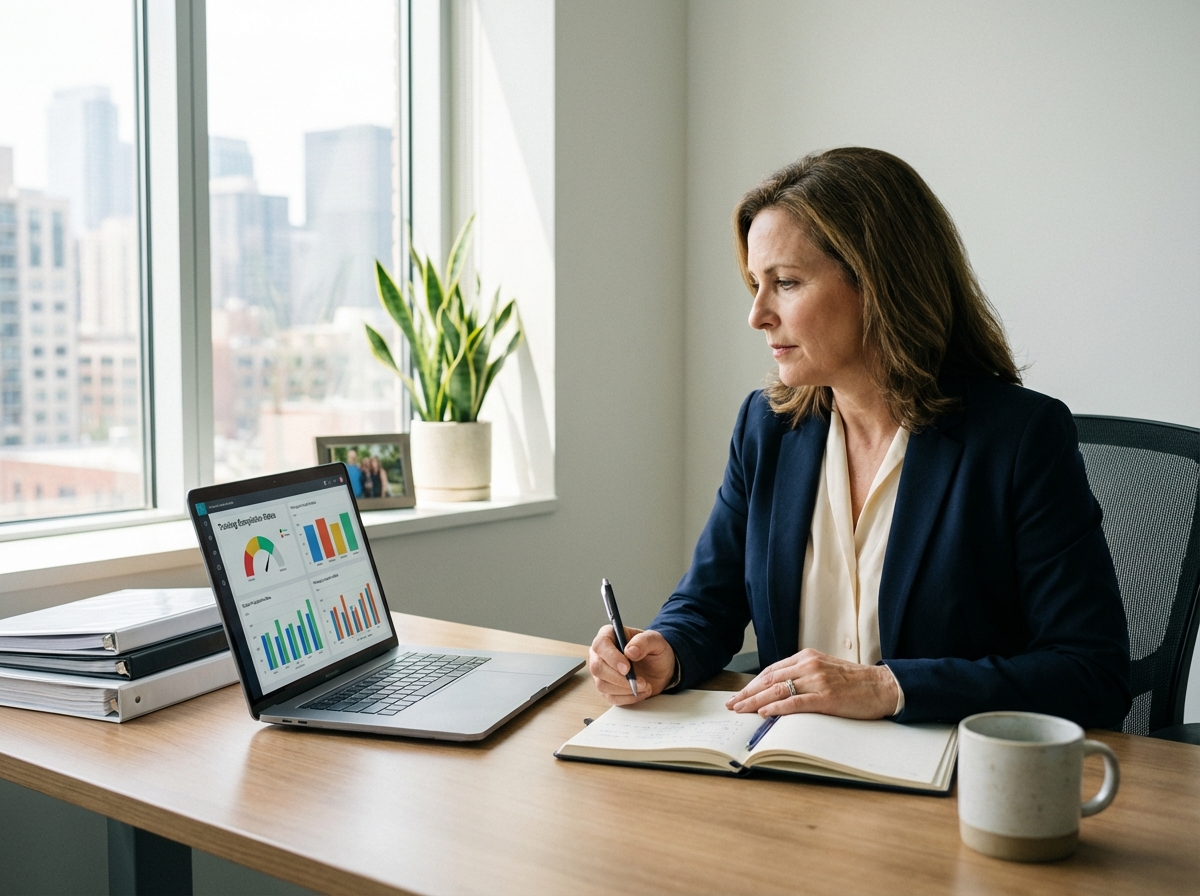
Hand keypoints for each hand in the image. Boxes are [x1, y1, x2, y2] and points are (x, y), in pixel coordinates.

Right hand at [588, 626, 675, 704]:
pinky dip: (628, 698)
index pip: (600, 645)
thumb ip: (644, 642)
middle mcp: (600, 653)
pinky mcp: (607, 688)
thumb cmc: (655, 650)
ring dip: (626, 689)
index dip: (611, 657)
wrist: (659, 667)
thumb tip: (630, 651)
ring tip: (646, 685)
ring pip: (603, 685)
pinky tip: (642, 692)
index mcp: (609, 635)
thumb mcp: (656, 641)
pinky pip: (611, 697)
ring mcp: (602, 672)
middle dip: (619, 678)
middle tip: (640, 681)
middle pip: (597, 668)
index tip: (627, 668)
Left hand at [725, 648, 898, 718]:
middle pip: (770, 679)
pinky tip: (764, 713)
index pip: (772, 670)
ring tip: (741, 709)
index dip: (753, 683)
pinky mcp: (826, 697)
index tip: (739, 694)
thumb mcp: (825, 670)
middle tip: (732, 703)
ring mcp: (817, 680)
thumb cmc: (855, 682)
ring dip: (755, 701)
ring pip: (778, 690)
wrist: (882, 686)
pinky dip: (777, 708)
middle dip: (747, 692)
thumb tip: (778, 691)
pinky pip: (795, 702)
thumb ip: (803, 675)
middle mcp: (809, 665)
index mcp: (807, 657)